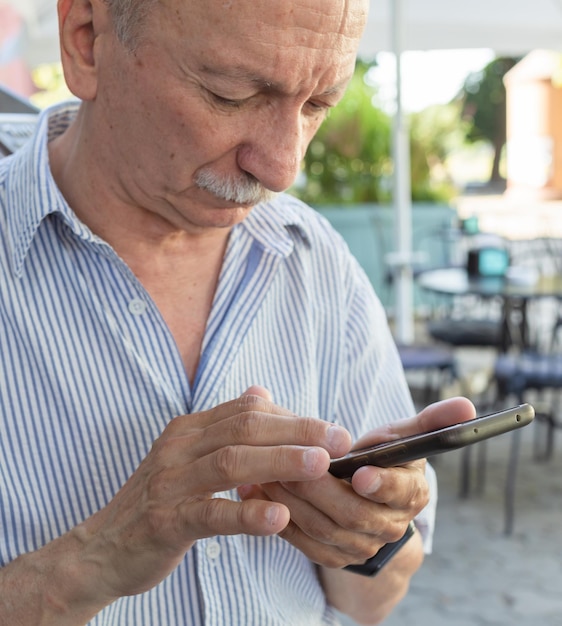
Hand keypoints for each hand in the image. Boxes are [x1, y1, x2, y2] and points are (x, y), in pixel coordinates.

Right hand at [68, 387, 351, 603]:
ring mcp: (169, 483)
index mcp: (188, 430)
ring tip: (320, 466)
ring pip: (231, 462)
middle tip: (340, 440)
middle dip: (297, 431)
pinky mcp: (165, 521)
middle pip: (244, 428)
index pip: (246, 411)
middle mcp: (178, 447)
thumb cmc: (160, 501)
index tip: (328, 429)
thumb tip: (262, 392)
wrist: (103, 548)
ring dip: (280, 461)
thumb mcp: (189, 456)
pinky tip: (277, 517)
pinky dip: (246, 514)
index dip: (291, 417)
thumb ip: (225, 426)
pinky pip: (210, 513)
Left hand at [244, 396, 474, 568]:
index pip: (401, 493)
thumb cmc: (385, 460)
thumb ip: (430, 421)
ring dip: (291, 499)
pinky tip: (257, 492)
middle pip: (352, 513)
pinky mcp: (331, 556)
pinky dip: (278, 518)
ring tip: (265, 469)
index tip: (359, 471)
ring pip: (322, 527)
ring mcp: (359, 546)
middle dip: (318, 486)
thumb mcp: (405, 438)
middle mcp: (388, 526)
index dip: (382, 483)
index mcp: (410, 494)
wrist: (366, 501)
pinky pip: (302, 542)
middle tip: (290, 460)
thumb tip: (468, 406)